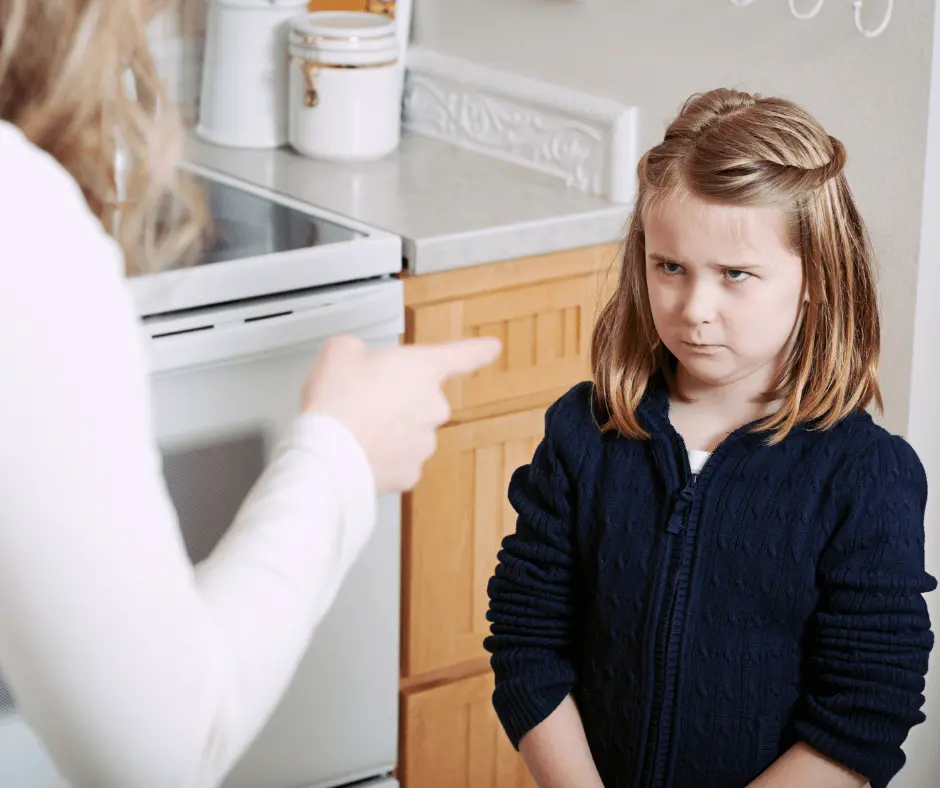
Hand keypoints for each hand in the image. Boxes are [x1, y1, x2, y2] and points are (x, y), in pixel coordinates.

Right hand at [302, 335, 501, 492]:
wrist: (327, 454)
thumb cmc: (335, 402)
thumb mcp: (340, 350)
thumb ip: (361, 351)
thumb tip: (358, 361)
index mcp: (424, 369)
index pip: (463, 354)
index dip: (479, 349)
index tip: (492, 347)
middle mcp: (434, 407)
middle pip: (420, 398)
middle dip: (395, 398)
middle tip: (362, 399)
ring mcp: (424, 443)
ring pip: (409, 431)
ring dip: (387, 429)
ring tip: (355, 427)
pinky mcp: (410, 473)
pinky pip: (398, 460)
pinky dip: (381, 456)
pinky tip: (359, 449)